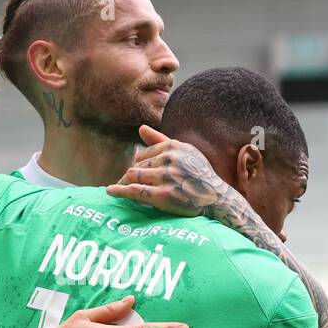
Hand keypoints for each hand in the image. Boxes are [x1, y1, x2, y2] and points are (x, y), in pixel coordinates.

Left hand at [105, 125, 228, 217]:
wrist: (216, 199)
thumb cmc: (200, 175)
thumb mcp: (185, 153)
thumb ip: (161, 141)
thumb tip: (140, 128)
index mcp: (173, 146)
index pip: (143, 153)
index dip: (137, 165)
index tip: (135, 174)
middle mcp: (170, 159)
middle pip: (137, 165)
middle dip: (129, 175)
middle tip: (122, 185)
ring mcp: (167, 177)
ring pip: (133, 175)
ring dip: (123, 183)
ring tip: (117, 189)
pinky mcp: (165, 195)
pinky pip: (136, 191)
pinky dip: (120, 191)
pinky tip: (110, 192)